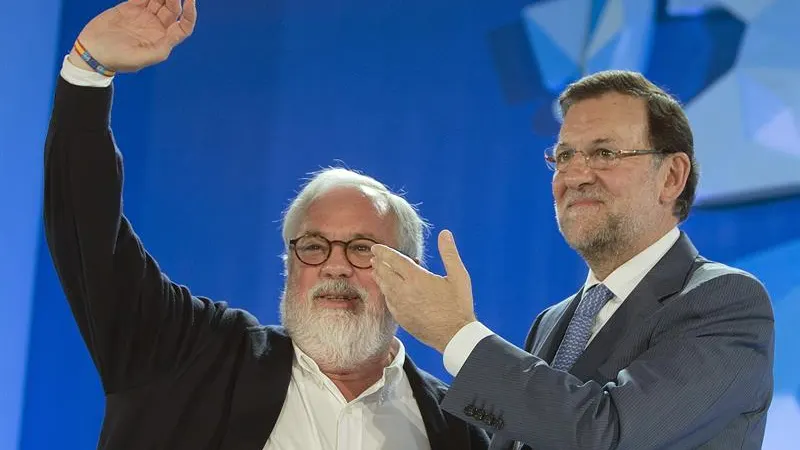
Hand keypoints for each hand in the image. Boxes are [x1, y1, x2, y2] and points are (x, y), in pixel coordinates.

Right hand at [69, 0, 196, 72]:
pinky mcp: (130, 7)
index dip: (190, 14)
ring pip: (159, 0)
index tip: (190, 1)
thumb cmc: (116, 59)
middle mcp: (156, 27)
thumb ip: (158, 49)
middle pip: (172, 9)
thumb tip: (172, 37)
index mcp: (162, 40)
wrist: (92, 51)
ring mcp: (144, 16)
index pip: (183, 26)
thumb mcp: (140, 59)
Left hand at [371, 230, 475, 352]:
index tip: (376, 247)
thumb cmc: (458, 305)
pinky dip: (385, 292)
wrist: (454, 336)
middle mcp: (404, 291)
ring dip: (380, 277)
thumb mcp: (459, 276)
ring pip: (384, 288)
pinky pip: (388, 301)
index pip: (393, 260)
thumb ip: (449, 253)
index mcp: (416, 278)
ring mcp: (400, 306)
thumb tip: (445, 233)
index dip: (383, 252)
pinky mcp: (401, 318)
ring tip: (377, 271)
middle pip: (384, 273)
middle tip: (374, 257)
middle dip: (378, 263)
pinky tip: (388, 290)